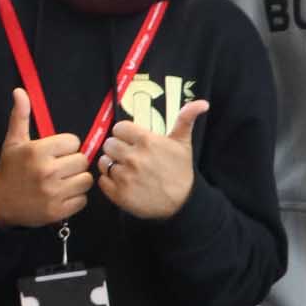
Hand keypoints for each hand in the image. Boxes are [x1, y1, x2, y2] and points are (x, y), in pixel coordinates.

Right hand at [0, 90, 92, 228]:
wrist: (0, 203)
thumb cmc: (10, 169)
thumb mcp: (13, 142)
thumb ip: (20, 116)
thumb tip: (19, 91)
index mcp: (37, 152)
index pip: (74, 142)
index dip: (67, 146)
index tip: (56, 152)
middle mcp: (46, 172)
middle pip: (82, 160)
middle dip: (74, 163)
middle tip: (61, 167)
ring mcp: (53, 193)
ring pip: (86, 180)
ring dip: (78, 180)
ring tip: (64, 181)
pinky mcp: (58, 211)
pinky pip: (82, 200)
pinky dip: (76, 198)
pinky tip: (63, 195)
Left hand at [95, 100, 205, 220]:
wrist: (182, 204)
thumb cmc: (181, 171)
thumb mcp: (183, 143)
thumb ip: (186, 119)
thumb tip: (202, 102)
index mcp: (146, 141)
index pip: (119, 128)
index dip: (124, 134)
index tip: (131, 140)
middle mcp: (133, 157)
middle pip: (109, 144)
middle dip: (117, 148)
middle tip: (128, 155)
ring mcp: (125, 176)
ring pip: (104, 161)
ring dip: (112, 164)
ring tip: (126, 169)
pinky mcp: (119, 194)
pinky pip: (102, 180)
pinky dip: (108, 181)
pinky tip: (122, 182)